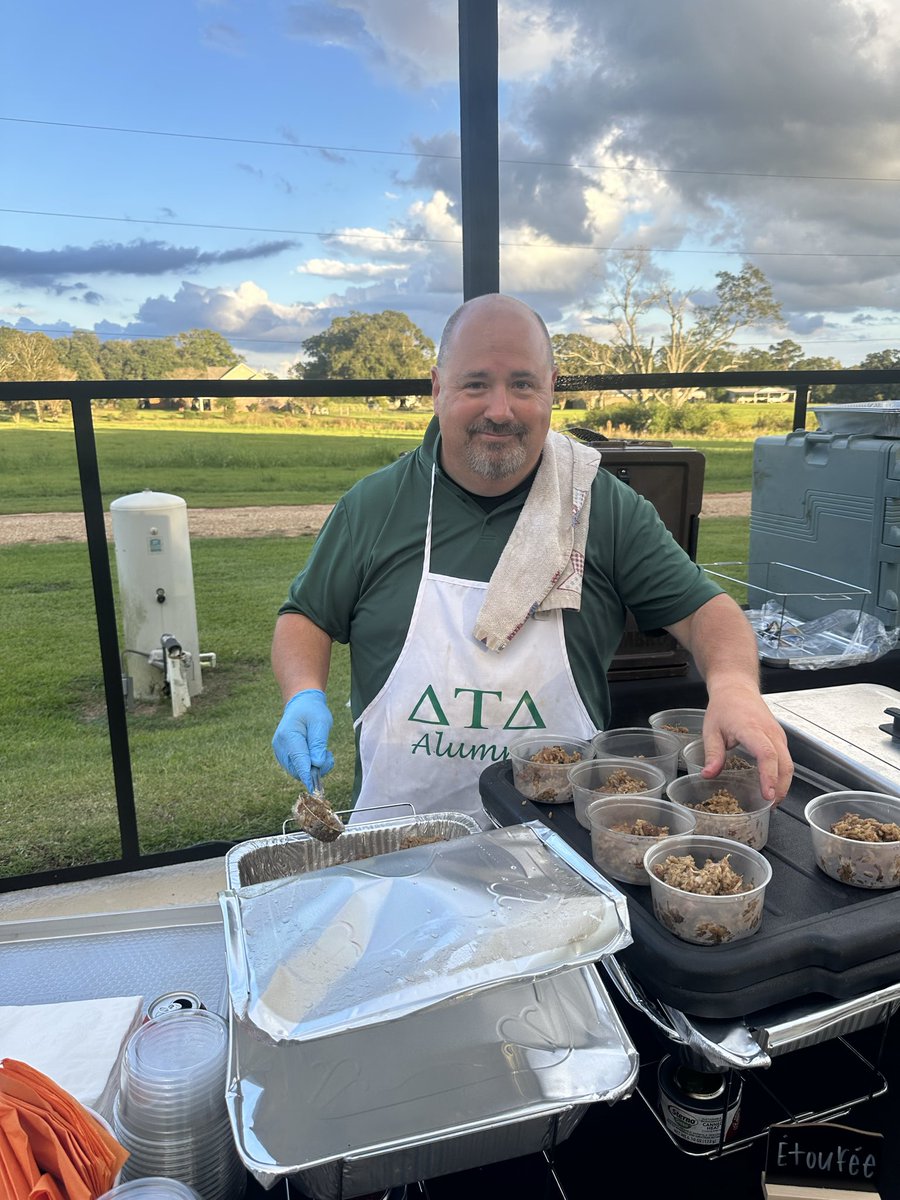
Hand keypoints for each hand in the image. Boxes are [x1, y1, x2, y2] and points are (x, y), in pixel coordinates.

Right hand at [272, 688, 334, 791]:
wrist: (301, 703)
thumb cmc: (312, 711)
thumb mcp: (321, 723)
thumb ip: (318, 744)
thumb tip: (317, 764)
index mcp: (288, 735)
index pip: (298, 760)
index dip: (307, 775)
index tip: (314, 788)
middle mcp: (280, 745)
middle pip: (297, 768)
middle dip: (314, 770)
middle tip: (329, 757)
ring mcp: (280, 751)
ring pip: (296, 770)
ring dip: (312, 768)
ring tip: (324, 753)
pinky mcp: (283, 754)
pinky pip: (296, 766)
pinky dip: (307, 765)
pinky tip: (316, 754)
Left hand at [700, 684, 793, 802]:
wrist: (736, 687)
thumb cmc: (724, 707)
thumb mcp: (711, 730)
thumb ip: (712, 754)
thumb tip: (708, 775)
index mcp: (752, 729)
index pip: (767, 755)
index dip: (769, 776)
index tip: (767, 795)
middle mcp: (770, 732)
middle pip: (784, 763)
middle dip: (780, 787)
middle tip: (770, 806)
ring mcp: (778, 735)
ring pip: (789, 763)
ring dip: (783, 783)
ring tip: (772, 801)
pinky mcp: (779, 737)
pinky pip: (786, 758)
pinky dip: (782, 774)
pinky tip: (772, 785)